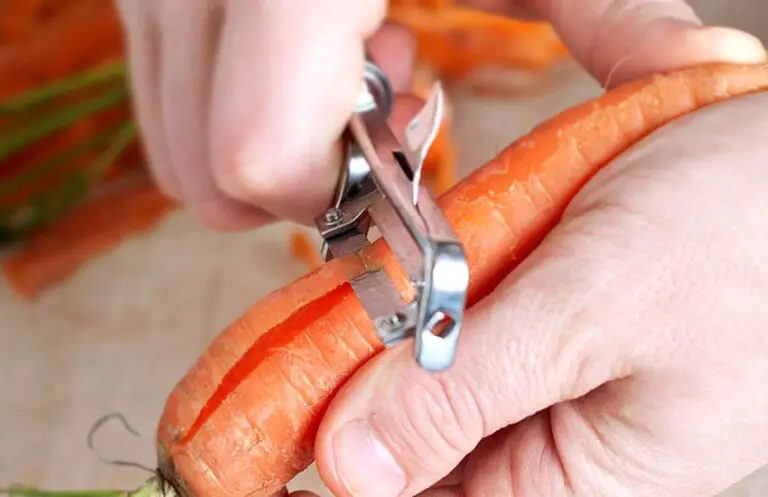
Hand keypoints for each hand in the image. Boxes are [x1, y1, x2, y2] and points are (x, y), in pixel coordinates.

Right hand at [114, 0, 764, 230]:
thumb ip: (613, 5)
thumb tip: (697, 77)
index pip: (256, 153)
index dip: (329, 190)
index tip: (397, 155)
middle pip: (206, 176)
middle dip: (304, 174)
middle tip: (385, 101)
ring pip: (177, 149)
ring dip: (274, 138)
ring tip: (359, 59)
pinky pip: (168, 102)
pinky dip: (239, 100)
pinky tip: (315, 38)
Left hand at [309, 86, 767, 495]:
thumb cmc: (744, 231)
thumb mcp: (594, 311)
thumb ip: (466, 391)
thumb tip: (353, 467)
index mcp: (577, 484)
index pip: (418, 495)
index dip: (343, 449)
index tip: (281, 394)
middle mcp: (564, 450)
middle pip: (419, 437)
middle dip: (372, 367)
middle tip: (359, 297)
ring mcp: (560, 387)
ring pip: (438, 376)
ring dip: (415, 316)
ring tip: (446, 257)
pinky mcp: (558, 331)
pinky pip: (474, 326)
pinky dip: (451, 284)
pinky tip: (472, 244)